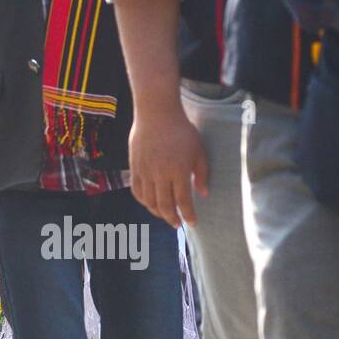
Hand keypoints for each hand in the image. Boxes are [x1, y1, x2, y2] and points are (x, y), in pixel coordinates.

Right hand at [129, 105, 208, 228]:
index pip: (183, 201)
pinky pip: (136, 190)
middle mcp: (160, 173)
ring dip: (157, 212)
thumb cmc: (181, 130)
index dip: (188, 215)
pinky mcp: (134, 166)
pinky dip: (143, 201)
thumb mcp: (199, 150)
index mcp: (179, 170)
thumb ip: (202, 173)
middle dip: (172, 218)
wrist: (156, 114)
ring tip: (165, 215)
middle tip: (178, 224)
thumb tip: (203, 194)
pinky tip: (150, 203)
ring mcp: (145, 171)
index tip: (193, 223)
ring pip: (149, 201)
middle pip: (164, 205)